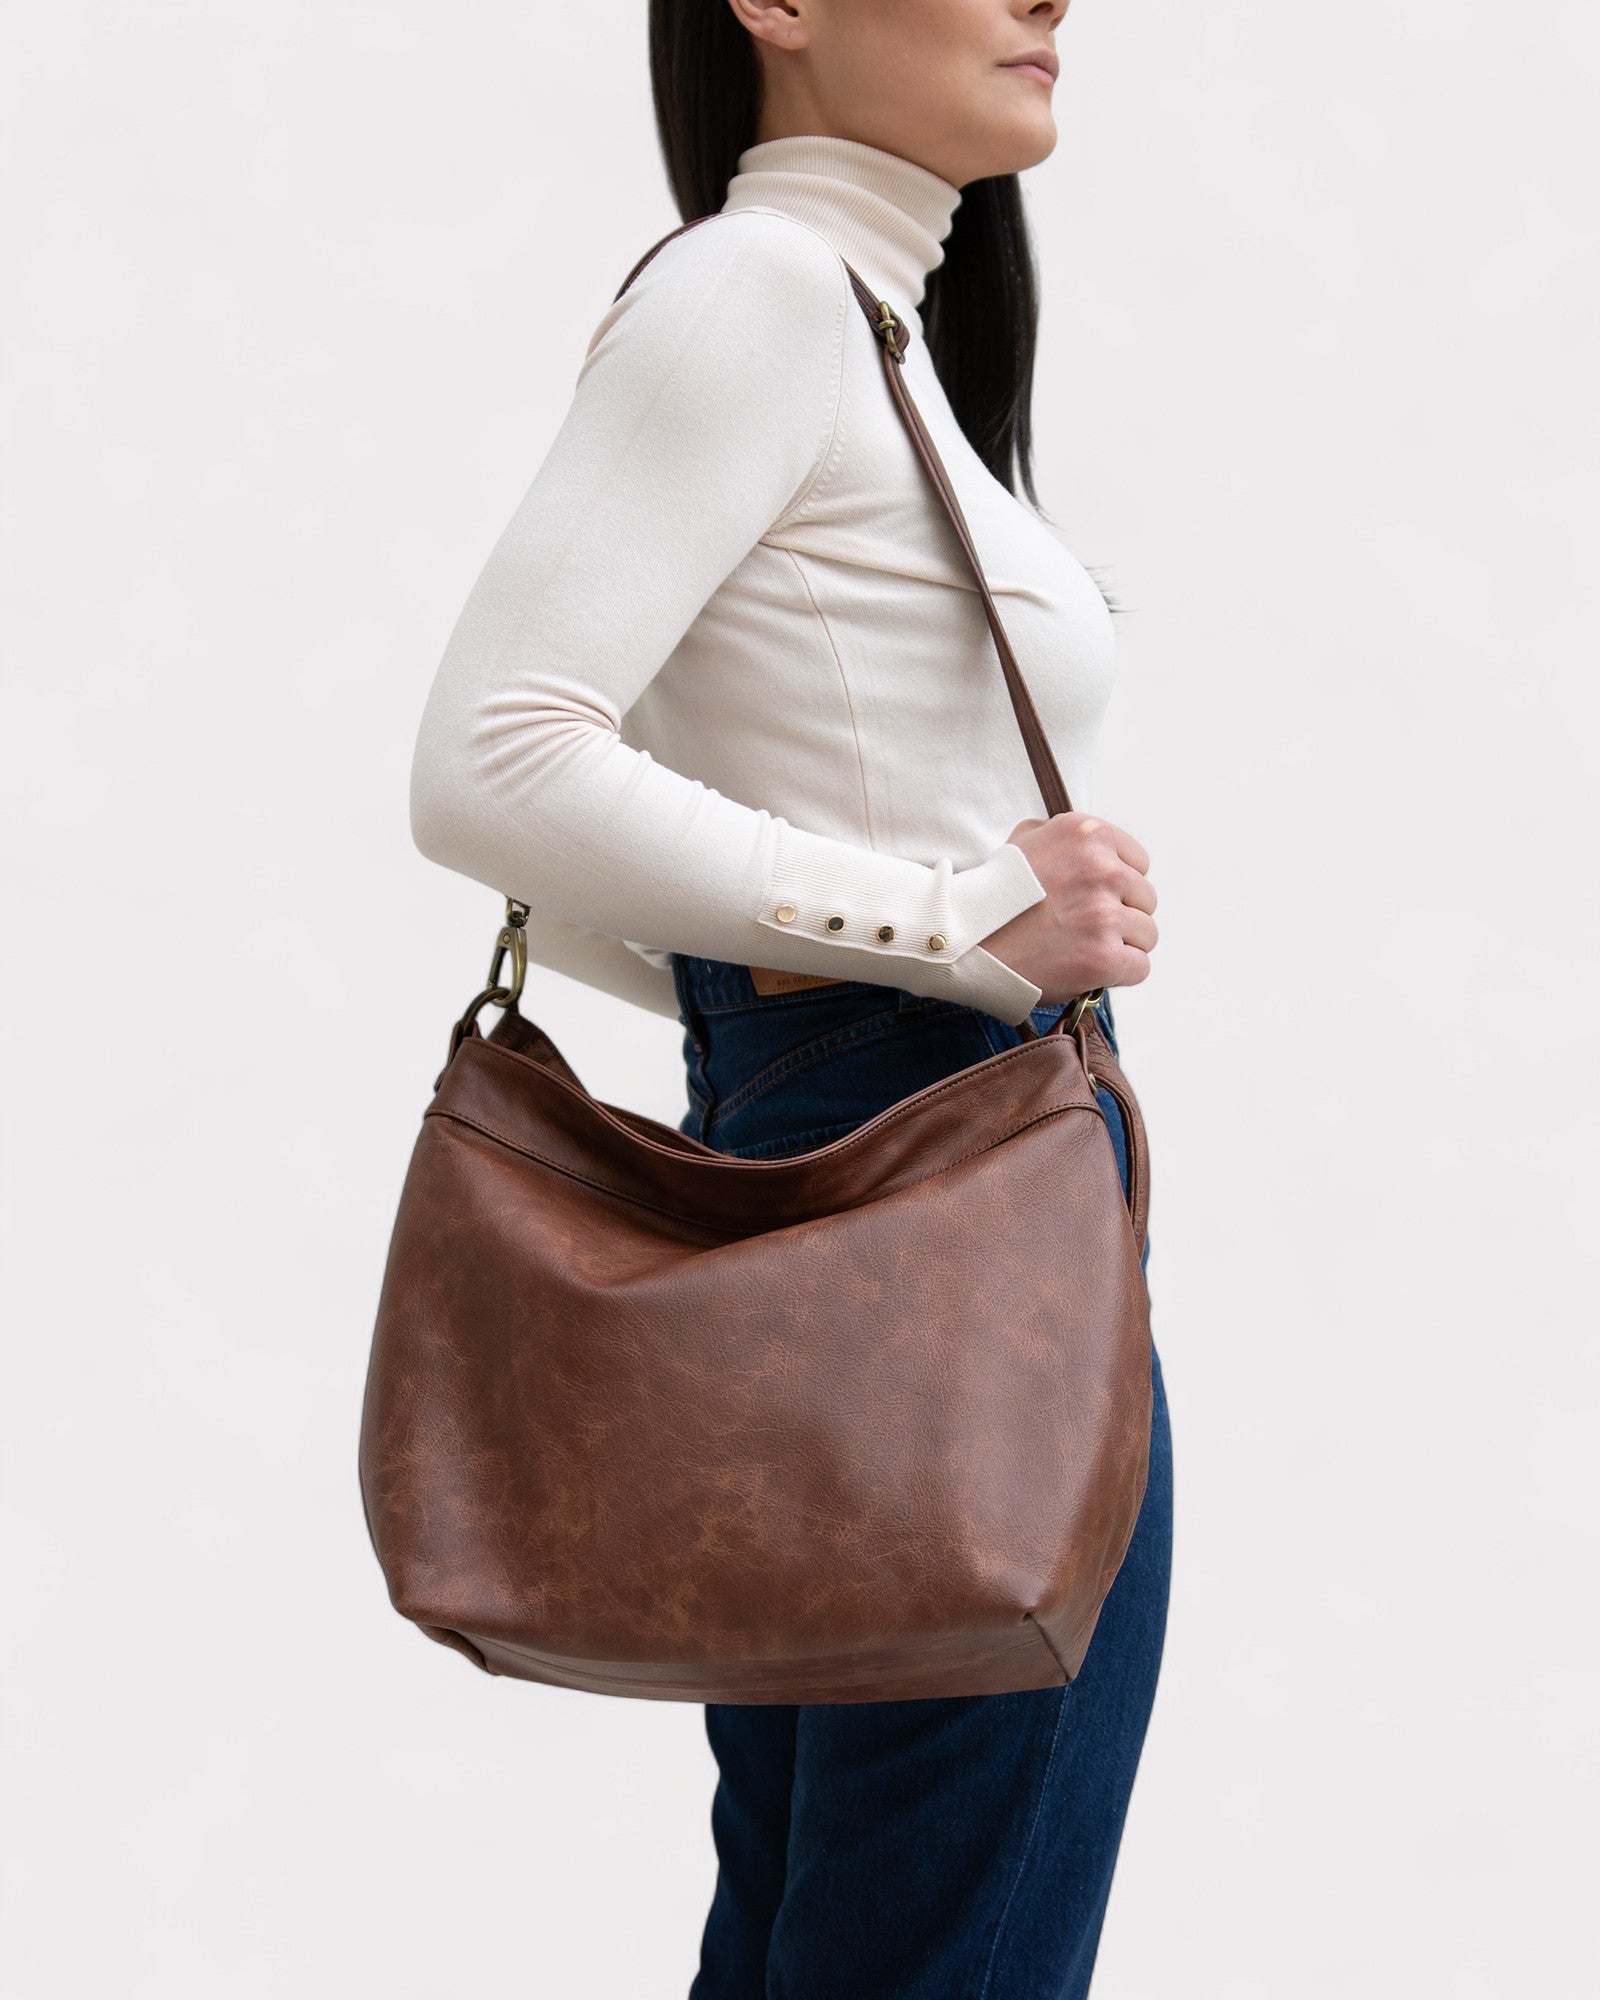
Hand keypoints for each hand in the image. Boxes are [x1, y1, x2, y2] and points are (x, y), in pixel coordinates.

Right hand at [981, 813, 1157, 1001]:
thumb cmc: (990, 893)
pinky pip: (1139, 967)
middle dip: (1120, 916)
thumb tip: (1092, 845)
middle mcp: (1102, 868)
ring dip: (1120, 946)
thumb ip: (1062, 835)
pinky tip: (1088, 970)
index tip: (1091, 900)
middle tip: (1082, 928)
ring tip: (1082, 950)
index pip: (1138, 863)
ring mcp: (1104, 913)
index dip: (1117, 886)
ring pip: (1146, 935)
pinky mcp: (1103, 956)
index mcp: (1088, 834)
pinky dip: (1118, 974)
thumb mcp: (1024, 840)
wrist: (962, 939)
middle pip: (1145, 900)